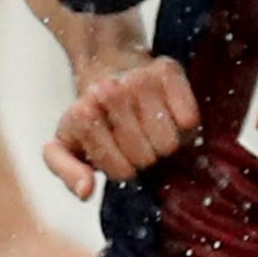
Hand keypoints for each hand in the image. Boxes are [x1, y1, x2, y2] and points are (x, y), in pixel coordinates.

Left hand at [45, 55, 198, 197]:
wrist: (107, 65)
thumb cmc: (95, 115)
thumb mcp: (69, 145)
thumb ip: (68, 171)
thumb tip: (85, 191)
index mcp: (82, 115)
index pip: (121, 170)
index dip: (123, 167)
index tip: (117, 151)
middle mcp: (109, 90)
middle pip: (144, 158)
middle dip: (142, 155)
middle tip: (136, 137)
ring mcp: (139, 78)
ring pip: (168, 143)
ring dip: (164, 141)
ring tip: (151, 126)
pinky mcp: (167, 69)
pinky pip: (189, 118)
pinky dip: (185, 124)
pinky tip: (169, 114)